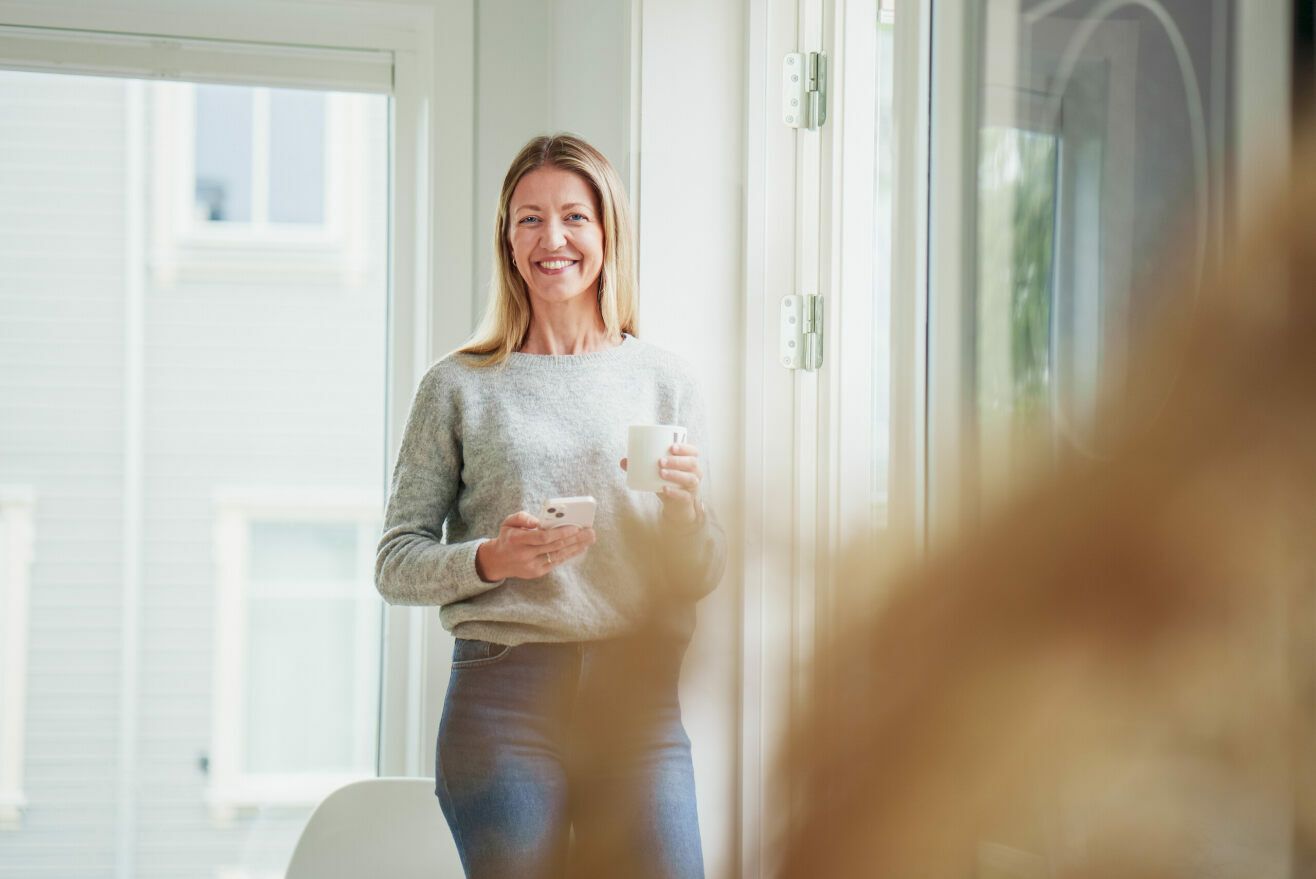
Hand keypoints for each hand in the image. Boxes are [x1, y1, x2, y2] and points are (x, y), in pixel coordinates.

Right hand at [475, 511, 595, 581]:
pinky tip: (579, 548)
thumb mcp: (508, 522)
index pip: (543, 537)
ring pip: (558, 556)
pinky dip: (569, 555)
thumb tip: (538, 521)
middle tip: (590, 532)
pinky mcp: (536, 572)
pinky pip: (556, 562)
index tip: (576, 527)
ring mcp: (531, 566)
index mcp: (517, 540)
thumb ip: (522, 517)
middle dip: (574, 539)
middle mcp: (524, 554)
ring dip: (576, 547)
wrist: (498, 561)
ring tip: (589, 539)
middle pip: (554, 547)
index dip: (560, 533)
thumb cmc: (508, 537)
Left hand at [620, 442, 703, 525]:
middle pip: (692, 463)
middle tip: (660, 461)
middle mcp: (695, 473)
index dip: (685, 448)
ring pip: (690, 479)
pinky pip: (684, 495)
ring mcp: (692, 486)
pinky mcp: (688, 499)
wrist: (676, 505)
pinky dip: (674, 492)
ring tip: (661, 473)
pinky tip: (664, 489)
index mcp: (689, 462)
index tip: (671, 447)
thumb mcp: (657, 473)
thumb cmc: (668, 482)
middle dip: (677, 461)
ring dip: (676, 474)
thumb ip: (642, 466)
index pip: (693, 451)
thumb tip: (624, 461)